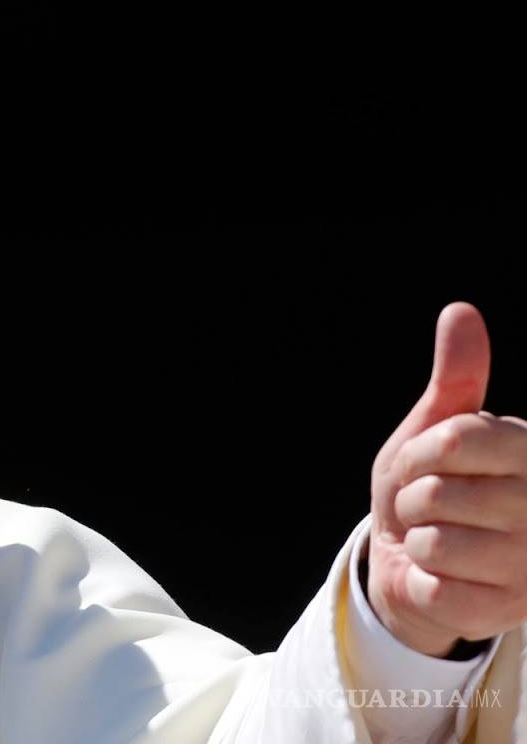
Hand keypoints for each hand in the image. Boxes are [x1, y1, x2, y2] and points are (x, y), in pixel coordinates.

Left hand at [368, 301, 526, 656]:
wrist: (416, 560)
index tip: (423, 464)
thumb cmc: (430, 486)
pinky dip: (423, 581)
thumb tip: (460, 311)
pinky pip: (435, 586)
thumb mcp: (436, 429)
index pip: (452, 440)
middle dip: (411, 499)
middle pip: (436, 491)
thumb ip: (457, 377)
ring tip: (437, 541)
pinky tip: (444, 578)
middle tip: (427, 509)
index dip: (416, 454)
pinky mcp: (508, 609)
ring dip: (416, 541)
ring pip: (433, 539)